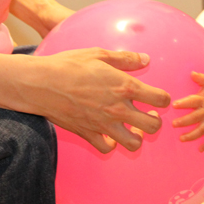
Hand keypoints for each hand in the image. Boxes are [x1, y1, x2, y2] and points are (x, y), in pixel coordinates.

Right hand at [29, 48, 169, 153]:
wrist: (40, 84)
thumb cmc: (68, 65)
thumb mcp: (99, 54)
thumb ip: (125, 58)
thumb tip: (146, 59)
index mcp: (124, 86)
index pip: (160, 99)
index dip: (164, 98)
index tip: (158, 96)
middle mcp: (118, 109)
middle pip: (153, 126)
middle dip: (156, 121)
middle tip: (149, 114)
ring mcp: (104, 124)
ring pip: (134, 143)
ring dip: (137, 137)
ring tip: (132, 127)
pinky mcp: (89, 134)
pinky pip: (108, 148)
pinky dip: (111, 144)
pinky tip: (110, 134)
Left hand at [172, 71, 203, 151]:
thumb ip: (201, 78)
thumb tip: (191, 73)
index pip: (193, 101)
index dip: (184, 103)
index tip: (174, 105)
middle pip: (195, 117)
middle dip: (184, 122)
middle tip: (174, 124)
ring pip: (202, 130)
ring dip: (192, 135)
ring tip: (182, 139)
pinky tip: (200, 150)